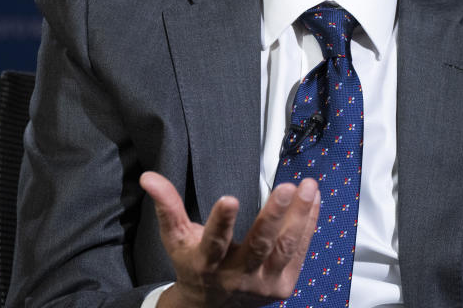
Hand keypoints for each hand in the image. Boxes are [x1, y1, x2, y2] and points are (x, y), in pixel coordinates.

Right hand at [140, 171, 319, 307]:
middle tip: (285, 187)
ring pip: (285, 248)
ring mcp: (262, 283)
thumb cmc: (195, 265)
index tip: (230, 198)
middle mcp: (236, 275)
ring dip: (299, 216)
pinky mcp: (283, 285)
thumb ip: (167, 207)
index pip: (214, 242)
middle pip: (258, 245)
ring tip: (308, 187)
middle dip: (272, 216)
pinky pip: (299, 251)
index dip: (221, 222)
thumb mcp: (176, 238)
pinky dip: (308, 224)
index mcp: (207, 263)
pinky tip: (314, 201)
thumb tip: (149, 178)